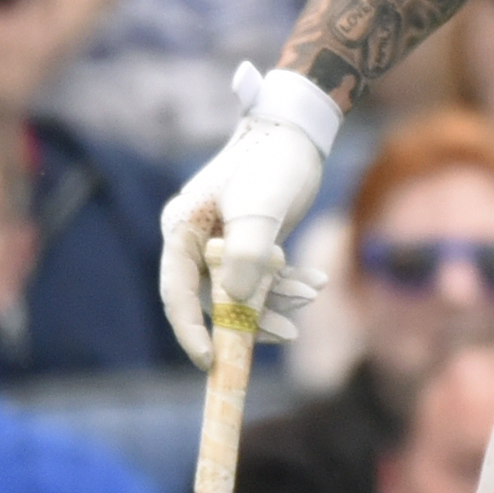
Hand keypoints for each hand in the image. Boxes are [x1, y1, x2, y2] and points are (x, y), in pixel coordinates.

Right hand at [159, 68, 334, 368]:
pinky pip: (263, 277)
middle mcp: (197, 240)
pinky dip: (287, 284)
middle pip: (212, 298)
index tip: (211, 361)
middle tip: (285, 335)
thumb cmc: (273, 162)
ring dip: (275, 300)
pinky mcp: (251, 242)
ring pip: (242, 291)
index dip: (191, 331)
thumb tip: (233, 302)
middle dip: (249, 318)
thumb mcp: (260, 209)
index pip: (178, 293)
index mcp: (183, 230)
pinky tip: (315, 284)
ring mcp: (223, 242)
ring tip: (309, 296)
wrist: (298, 131)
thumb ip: (246, 255)